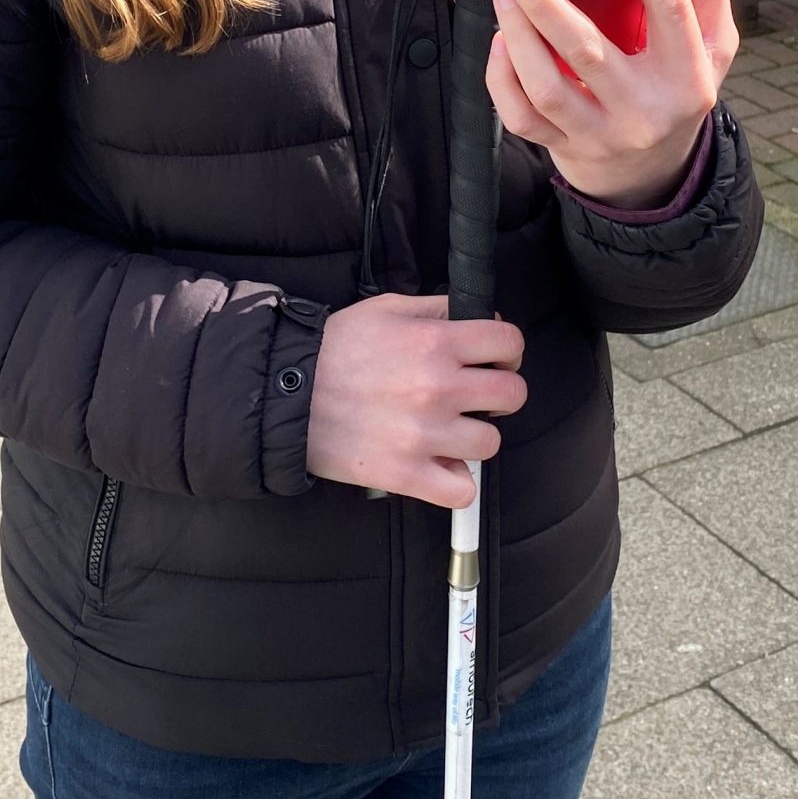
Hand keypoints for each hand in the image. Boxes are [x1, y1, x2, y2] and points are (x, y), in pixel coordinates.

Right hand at [306, 293, 526, 509]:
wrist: (285, 393)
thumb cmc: (332, 349)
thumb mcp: (385, 309)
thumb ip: (435, 308)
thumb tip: (473, 314)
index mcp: (434, 342)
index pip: (509, 342)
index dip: (507, 349)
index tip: (496, 358)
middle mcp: (437, 388)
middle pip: (512, 395)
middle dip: (500, 393)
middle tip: (478, 396)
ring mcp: (423, 435)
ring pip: (490, 443)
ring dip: (475, 436)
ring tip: (451, 430)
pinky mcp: (406, 473)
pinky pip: (461, 491)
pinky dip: (456, 482)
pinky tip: (440, 465)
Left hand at [488, 0, 738, 208]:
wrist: (653, 173)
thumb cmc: (677, 92)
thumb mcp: (715, 49)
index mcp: (687, 77)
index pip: (670, 9)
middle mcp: (643, 109)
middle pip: (587, 52)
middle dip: (545, 1)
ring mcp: (599, 133)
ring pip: (546, 87)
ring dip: (517, 32)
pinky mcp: (563, 147)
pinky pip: (521, 116)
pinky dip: (503, 76)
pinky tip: (501, 40)